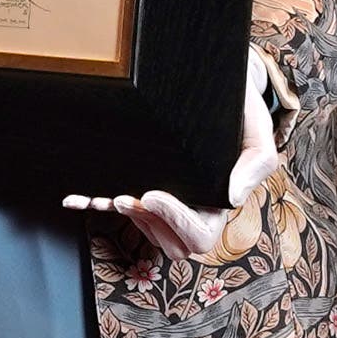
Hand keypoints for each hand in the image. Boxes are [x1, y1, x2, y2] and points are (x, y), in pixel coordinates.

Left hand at [65, 48, 282, 262]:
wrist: (226, 92)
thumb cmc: (242, 115)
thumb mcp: (258, 135)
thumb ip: (255, 166)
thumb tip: (233, 198)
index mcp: (219, 205)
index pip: (198, 235)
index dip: (174, 221)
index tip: (153, 195)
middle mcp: (195, 209)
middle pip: (171, 245)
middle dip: (148, 224)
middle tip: (129, 198)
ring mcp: (170, 201)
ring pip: (148, 233)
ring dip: (129, 217)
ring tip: (115, 194)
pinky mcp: (146, 185)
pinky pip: (122, 208)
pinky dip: (97, 205)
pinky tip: (78, 200)